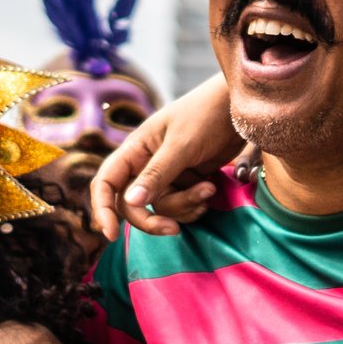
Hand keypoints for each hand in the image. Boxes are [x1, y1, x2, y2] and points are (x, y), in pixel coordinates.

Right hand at [90, 86, 247, 237]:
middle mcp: (146, 164)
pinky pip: (182, 206)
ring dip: (184, 207)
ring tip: (208, 189)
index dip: (102, 209)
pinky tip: (211, 191)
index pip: (106, 183)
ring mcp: (167, 174)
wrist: (240, 109)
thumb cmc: (206, 115)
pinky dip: (195, 205)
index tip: (109, 234)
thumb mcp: (181, 145)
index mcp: (135, 150)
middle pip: (131, 205)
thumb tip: (130, 202)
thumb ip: (157, 174)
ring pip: (161, 208)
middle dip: (150, 220)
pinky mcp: (187, 181)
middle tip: (173, 229)